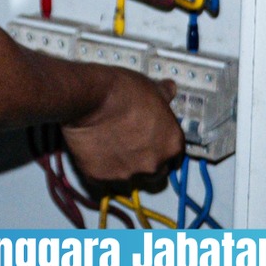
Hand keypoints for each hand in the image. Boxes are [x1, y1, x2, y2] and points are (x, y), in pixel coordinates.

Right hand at [60, 70, 184, 187]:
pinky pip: (102, 179)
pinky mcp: (100, 178)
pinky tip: (94, 151)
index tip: (154, 140)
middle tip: (132, 145)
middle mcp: (153, 165)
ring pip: (128, 178)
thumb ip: (163, 95)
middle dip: (147, 162)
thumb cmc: (121, 91)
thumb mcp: (150, 87)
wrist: (89, 99)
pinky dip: (100, 168)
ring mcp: (126, 175)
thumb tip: (169, 89)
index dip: (164, 146)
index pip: (176, 154)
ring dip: (123, 167)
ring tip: (110, 146)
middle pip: (156, 173)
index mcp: (171, 144)